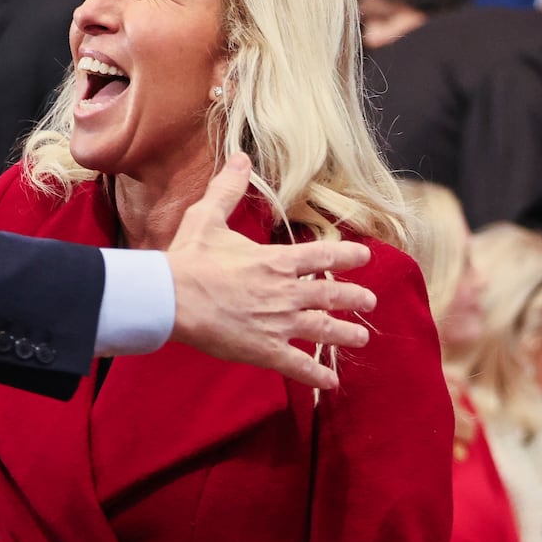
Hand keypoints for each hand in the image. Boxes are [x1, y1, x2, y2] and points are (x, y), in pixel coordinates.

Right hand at [166, 154, 375, 389]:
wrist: (171, 297)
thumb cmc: (188, 258)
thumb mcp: (208, 217)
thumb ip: (229, 189)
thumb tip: (240, 158)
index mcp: (276, 261)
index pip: (323, 257)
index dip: (348, 257)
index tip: (364, 258)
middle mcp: (286, 293)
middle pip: (332, 296)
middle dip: (354, 298)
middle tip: (369, 301)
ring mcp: (279, 324)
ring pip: (324, 331)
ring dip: (346, 335)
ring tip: (361, 338)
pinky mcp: (264, 350)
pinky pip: (299, 366)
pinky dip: (317, 376)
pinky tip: (332, 383)